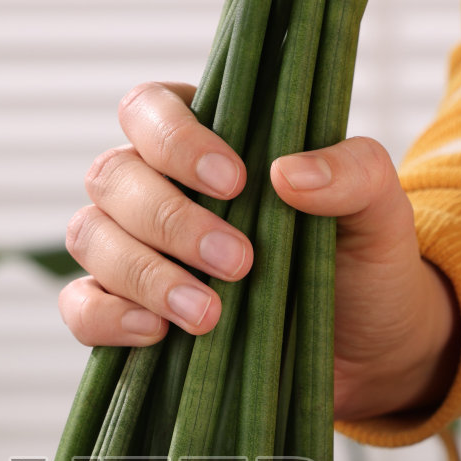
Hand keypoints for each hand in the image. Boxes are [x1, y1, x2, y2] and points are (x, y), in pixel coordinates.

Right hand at [61, 81, 459, 420]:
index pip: (148, 111)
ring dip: (142, 274)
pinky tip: (157, 333)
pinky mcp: (127, 315)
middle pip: (112, 177)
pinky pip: (81, 307)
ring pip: (90, 238)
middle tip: (238, 263)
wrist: (369, 350)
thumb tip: (286, 173)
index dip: (176, 141)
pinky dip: (107, 317)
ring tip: (208, 314)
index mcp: (205, 140)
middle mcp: (155, 188)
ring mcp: (133, 252)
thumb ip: (352, 172)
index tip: (235, 181)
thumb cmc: (363, 263)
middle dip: (170, 221)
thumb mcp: (380, 211)